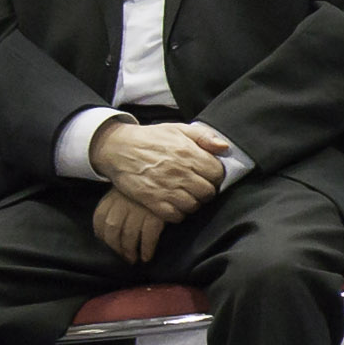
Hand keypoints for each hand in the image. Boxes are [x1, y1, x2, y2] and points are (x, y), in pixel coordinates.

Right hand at [90, 115, 222, 216]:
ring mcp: (166, 188)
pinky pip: (175, 216)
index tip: (208, 176)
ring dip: (192, 203)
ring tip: (186, 196)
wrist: (118, 148)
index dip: (215, 176)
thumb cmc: (151, 138)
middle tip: (197, 187)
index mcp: (189, 153)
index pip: (217, 174)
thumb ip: (204, 136)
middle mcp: (180, 172)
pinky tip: (174, 204)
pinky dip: (178, 213)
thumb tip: (225, 147)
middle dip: (206, 191)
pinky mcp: (152, 201)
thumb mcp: (179, 128)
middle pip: (207, 192)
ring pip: (193, 206)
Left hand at [93, 187, 169, 263]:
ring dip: (130, 251)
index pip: (99, 218)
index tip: (107, 243)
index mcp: (114, 196)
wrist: (169, 179)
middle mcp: (124, 202)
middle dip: (116, 247)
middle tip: (122, 256)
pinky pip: (148, 236)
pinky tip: (146, 256)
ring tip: (134, 259)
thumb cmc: (148, 187)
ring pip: (129, 235)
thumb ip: (116, 205)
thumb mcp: (128, 190)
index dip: (101, 234)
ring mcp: (139, 208)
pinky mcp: (156, 215)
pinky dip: (147, 249)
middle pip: (113, 229)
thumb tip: (105, 230)